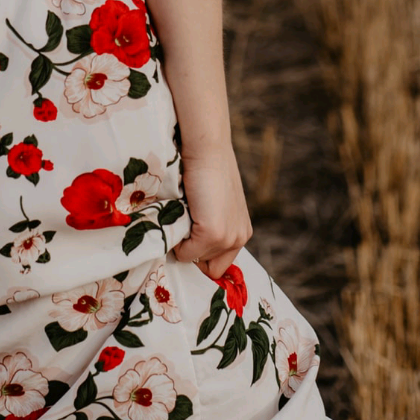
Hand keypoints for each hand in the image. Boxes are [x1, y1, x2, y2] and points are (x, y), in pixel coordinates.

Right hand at [173, 145, 251, 280]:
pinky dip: (177, 239)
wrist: (207, 151)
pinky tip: (181, 213)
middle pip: (209, 268)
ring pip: (194, 259)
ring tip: (184, 215)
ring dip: (183, 243)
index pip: (220, 265)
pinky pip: (185, 252)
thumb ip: (209, 225)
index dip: (202, 256)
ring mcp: (228, 238)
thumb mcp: (213, 205)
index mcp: (242, 232)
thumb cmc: (206, 171)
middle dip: (194, 254)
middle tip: (183, 230)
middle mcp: (239, 238)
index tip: (187, 242)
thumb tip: (186, 246)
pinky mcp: (214, 234)